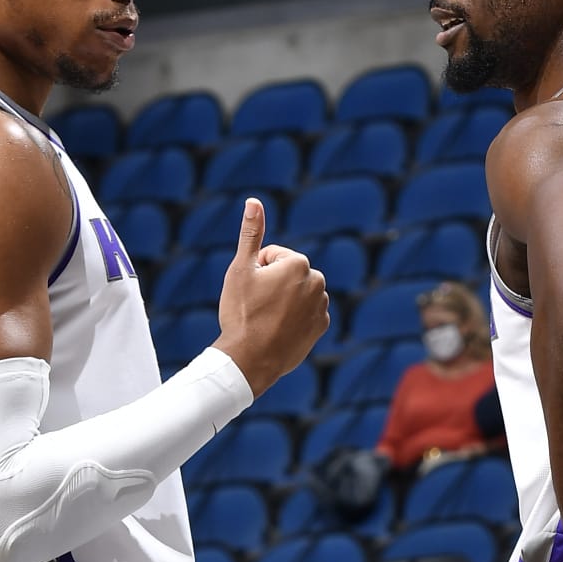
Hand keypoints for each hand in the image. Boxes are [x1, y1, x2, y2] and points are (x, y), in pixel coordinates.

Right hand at [217, 198, 328, 394]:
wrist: (251, 360)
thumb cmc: (242, 313)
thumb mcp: (241, 269)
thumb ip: (251, 233)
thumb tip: (253, 201)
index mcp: (299, 264)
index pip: (273, 256)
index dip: (256, 271)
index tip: (251, 291)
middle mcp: (317, 282)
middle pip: (288, 273)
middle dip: (273, 284)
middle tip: (258, 306)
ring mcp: (322, 307)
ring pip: (296, 294)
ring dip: (284, 301)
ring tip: (267, 320)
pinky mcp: (321, 328)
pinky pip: (305, 314)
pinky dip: (294, 319)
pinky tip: (278, 331)